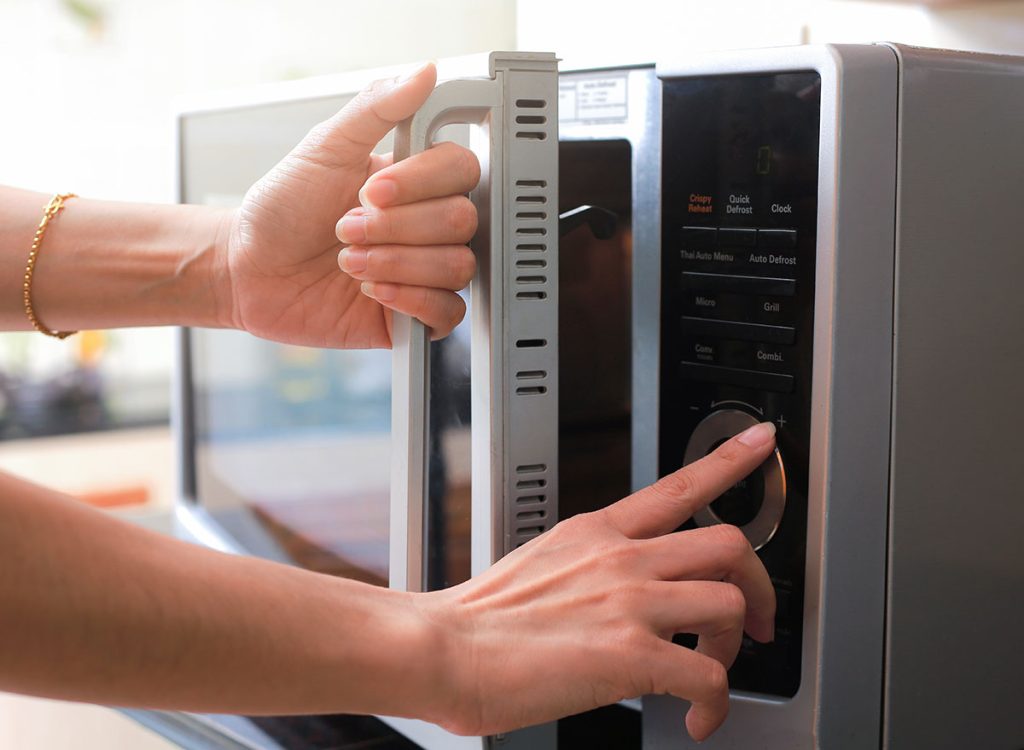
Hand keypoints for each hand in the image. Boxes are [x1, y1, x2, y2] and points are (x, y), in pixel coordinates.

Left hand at [218, 62, 479, 347]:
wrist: (249, 270)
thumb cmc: (282, 210)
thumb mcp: (324, 148)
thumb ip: (376, 108)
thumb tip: (423, 73)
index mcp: (416, 181)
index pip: (461, 171)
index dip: (420, 183)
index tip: (372, 190)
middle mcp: (426, 225)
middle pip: (461, 221)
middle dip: (396, 228)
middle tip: (346, 228)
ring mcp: (423, 270)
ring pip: (456, 267)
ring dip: (395, 264)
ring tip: (351, 262)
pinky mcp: (414, 317)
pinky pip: (447, 314)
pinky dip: (410, 301)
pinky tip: (373, 291)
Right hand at [420, 422, 777, 741]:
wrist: (444, 650)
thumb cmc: (480, 619)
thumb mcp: (541, 562)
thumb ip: (589, 566)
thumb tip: (613, 592)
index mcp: (598, 532)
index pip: (679, 485)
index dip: (730, 460)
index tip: (760, 442)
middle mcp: (623, 558)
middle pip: (729, 544)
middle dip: (758, 586)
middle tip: (757, 622)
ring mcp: (630, 602)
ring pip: (731, 603)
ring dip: (735, 648)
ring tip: (710, 674)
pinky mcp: (631, 655)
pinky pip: (709, 678)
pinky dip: (715, 705)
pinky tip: (696, 719)